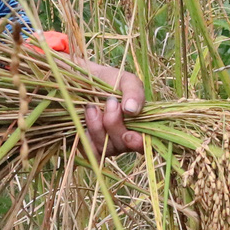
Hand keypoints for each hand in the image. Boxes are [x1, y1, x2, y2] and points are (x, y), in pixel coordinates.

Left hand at [30, 32, 144, 156]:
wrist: (85, 79)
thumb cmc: (110, 81)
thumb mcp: (126, 80)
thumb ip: (134, 92)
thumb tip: (132, 110)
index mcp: (140, 126)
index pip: (144, 143)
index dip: (138, 143)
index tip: (129, 134)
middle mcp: (125, 139)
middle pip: (124, 145)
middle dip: (114, 125)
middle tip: (110, 103)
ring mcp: (107, 144)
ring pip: (106, 147)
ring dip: (98, 126)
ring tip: (92, 107)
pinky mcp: (90, 145)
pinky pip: (91, 150)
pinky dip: (88, 135)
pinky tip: (86, 116)